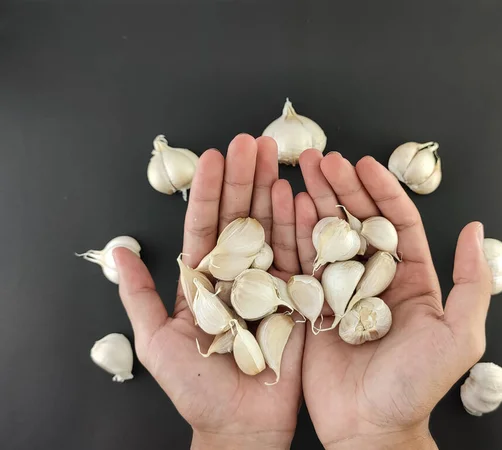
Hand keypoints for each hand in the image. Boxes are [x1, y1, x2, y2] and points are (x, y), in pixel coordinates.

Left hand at [113, 135, 304, 449]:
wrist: (241, 424)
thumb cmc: (196, 388)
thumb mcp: (156, 340)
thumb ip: (139, 295)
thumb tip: (118, 252)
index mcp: (204, 279)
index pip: (206, 225)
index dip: (210, 191)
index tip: (215, 157)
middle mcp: (237, 274)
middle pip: (241, 218)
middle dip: (245, 179)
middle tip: (252, 141)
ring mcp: (269, 282)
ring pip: (270, 228)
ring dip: (272, 192)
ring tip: (275, 156)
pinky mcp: (297, 297)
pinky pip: (298, 257)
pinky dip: (299, 227)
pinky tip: (298, 198)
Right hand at [296, 150, 491, 448]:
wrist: (369, 425)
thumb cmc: (415, 385)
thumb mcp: (458, 335)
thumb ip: (471, 282)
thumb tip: (476, 228)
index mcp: (411, 279)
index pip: (397, 222)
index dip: (381, 190)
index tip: (363, 164)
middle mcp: (375, 278)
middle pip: (358, 221)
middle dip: (341, 187)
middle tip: (323, 159)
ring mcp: (341, 289)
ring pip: (328, 235)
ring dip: (315, 201)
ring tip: (301, 170)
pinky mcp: (312, 303)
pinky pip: (303, 262)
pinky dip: (294, 233)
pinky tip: (285, 207)